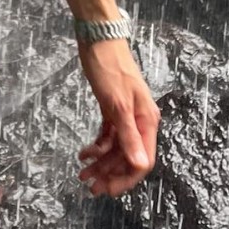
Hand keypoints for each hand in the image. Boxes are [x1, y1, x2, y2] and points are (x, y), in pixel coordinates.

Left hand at [76, 38, 160, 196]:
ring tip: (82, 171)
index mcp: (146, 121)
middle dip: (110, 174)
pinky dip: (97, 146)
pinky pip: (108, 135)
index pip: (142, 160)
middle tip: (88, 186)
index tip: (107, 190)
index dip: (125, 178)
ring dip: (101, 162)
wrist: (98, 38)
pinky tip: (84, 153)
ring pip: (116, 148)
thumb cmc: (109, 68)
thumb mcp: (117, 104)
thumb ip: (128, 136)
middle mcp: (139, 120)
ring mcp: (126, 114)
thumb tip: (140, 166)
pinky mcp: (113, 108)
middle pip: (128, 157)